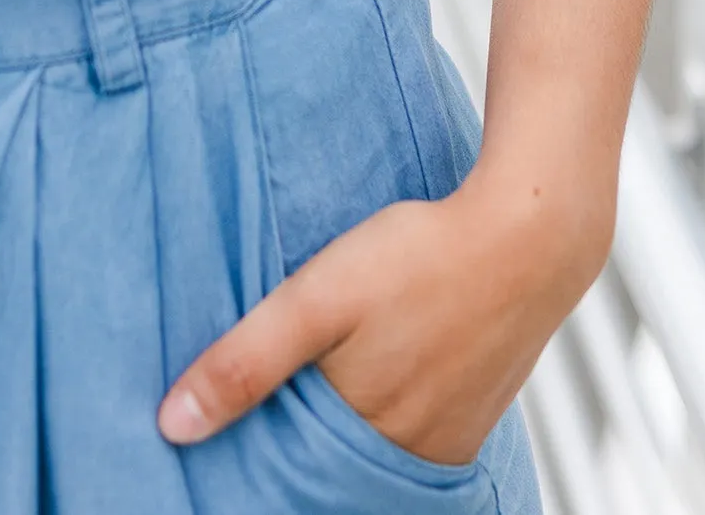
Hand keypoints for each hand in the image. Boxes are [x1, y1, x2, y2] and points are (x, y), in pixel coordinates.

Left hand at [156, 162, 610, 465]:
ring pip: (372, 450)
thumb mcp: (317, 298)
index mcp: (361, 437)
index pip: (289, 470)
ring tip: (328, 371)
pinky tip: (380, 368)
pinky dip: (387, 414)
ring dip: (345, 424)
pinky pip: (414, 435)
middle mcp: (407, 455)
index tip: (231, 427)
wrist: (532, 234)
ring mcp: (446, 441)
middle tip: (282, 386)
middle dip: (297, 437)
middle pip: (330, 464)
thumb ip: (246, 361)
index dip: (256, 449)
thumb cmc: (423, 255)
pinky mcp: (473, 418)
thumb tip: (173, 425)